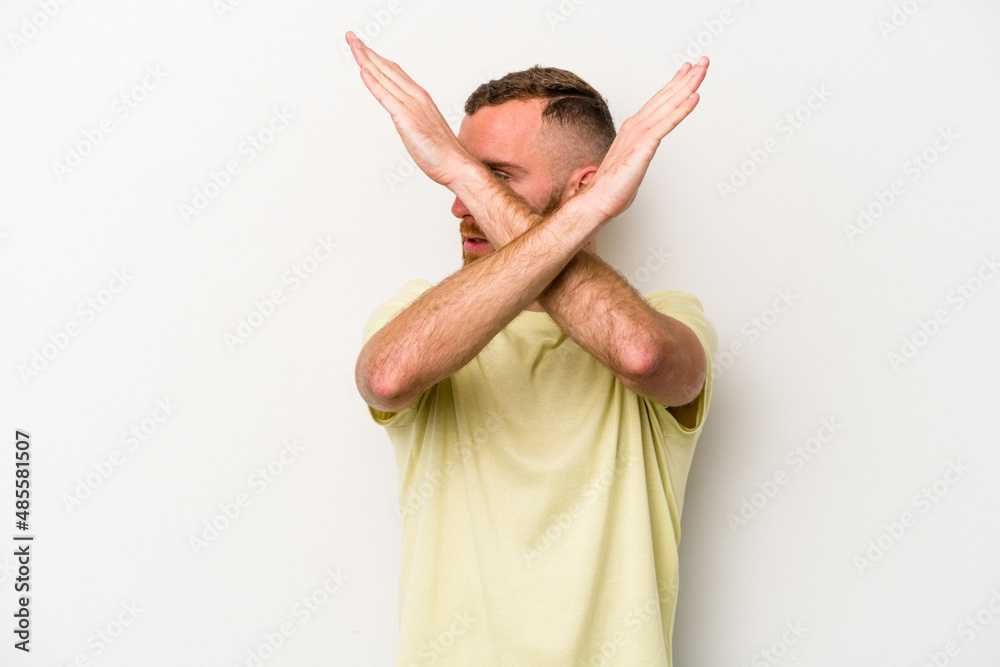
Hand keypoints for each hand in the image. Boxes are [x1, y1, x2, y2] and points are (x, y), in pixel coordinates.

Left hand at [345, 31, 474, 187]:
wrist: (456, 165)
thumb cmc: (443, 153)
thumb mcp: (424, 128)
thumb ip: (413, 118)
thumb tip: (403, 117)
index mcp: (420, 97)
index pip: (394, 71)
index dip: (377, 58)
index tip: (363, 48)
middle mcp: (416, 96)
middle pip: (387, 67)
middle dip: (367, 51)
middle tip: (351, 37)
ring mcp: (412, 106)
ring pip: (385, 77)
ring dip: (366, 59)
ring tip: (352, 44)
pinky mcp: (407, 119)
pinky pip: (386, 97)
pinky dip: (373, 82)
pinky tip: (363, 70)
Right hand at [577, 57, 708, 220]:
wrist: (596, 201)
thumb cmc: (611, 189)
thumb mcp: (631, 165)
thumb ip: (639, 156)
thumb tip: (640, 159)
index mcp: (633, 130)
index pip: (658, 102)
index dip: (674, 85)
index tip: (688, 71)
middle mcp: (636, 127)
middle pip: (665, 97)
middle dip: (686, 78)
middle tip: (703, 62)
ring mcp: (639, 135)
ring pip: (668, 105)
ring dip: (687, 86)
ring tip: (702, 71)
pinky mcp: (643, 147)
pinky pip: (666, 124)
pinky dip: (681, 110)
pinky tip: (694, 98)